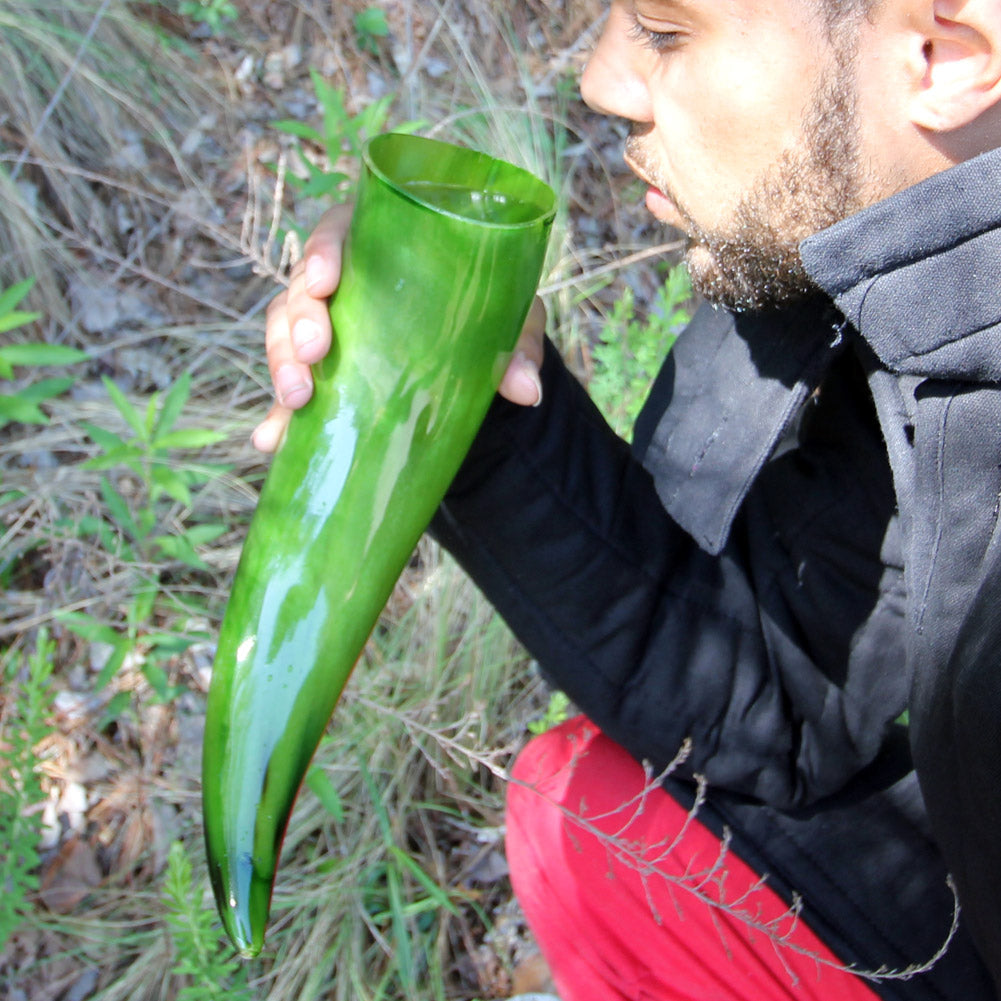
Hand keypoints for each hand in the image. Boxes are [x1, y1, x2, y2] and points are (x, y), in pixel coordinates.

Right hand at [253, 205, 545, 452]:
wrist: (481, 355)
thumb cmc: (492, 311)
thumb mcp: (512, 317)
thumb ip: (519, 344)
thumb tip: (527, 391)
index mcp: (385, 244)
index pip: (339, 232)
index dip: (321, 251)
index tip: (324, 281)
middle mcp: (347, 280)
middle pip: (302, 287)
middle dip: (299, 319)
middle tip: (316, 353)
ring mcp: (329, 326)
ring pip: (285, 332)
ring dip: (283, 364)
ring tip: (296, 403)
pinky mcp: (324, 371)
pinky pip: (291, 386)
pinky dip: (279, 417)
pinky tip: (273, 441)